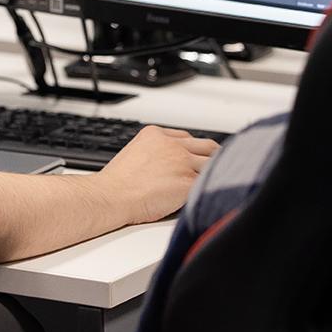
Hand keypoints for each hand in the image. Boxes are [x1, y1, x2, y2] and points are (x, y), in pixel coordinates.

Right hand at [96, 125, 218, 226]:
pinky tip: (213, 196)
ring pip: (212, 165)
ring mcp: (181, 163)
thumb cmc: (118, 182)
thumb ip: (155, 151)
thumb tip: (167, 162)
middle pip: (207, 146)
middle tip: (219, 167)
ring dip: (215, 175)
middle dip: (214, 157)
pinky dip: (212, 190)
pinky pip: (209, 184)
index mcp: (156, 134)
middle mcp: (172, 145)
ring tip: (218, 184)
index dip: (195, 149)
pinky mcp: (187, 183)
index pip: (188, 137)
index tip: (200, 157)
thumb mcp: (135, 152)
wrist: (111, 196)